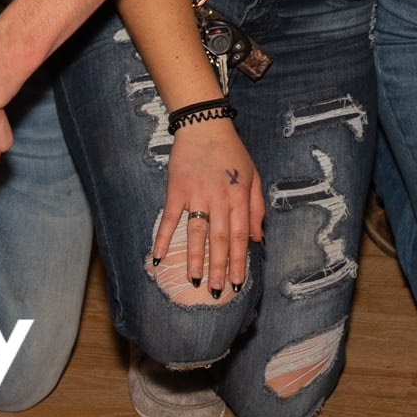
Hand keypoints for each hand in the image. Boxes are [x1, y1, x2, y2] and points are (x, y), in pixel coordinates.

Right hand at [150, 112, 263, 298]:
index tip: (237, 283)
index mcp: (238, 197)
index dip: (238, 260)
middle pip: (219, 239)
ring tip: (195, 281)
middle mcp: (218, 198)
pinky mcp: (176, 190)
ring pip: (196, 232)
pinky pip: (170, 218)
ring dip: (195, 258)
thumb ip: (256, 208)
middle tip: (216, 291)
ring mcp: (196, 194)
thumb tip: (258, 239)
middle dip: (219, 267)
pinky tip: (158, 258)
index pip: (239, 235)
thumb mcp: (253, 176)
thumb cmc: (232, 152)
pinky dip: (163, 238)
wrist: (205, 125)